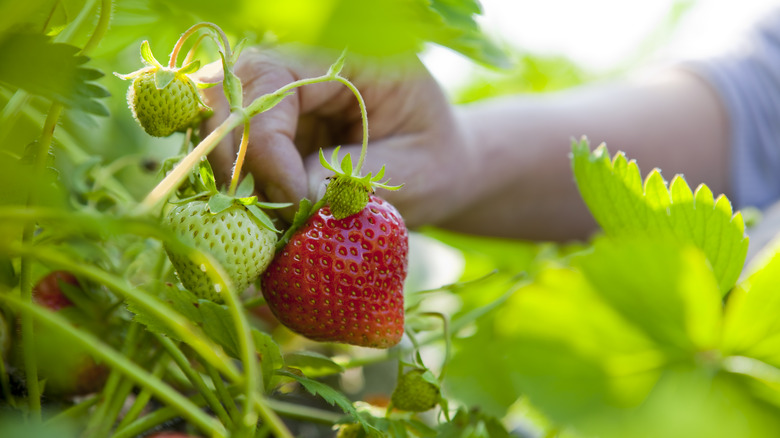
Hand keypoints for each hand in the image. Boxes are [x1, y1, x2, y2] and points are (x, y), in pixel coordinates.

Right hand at [200, 45, 473, 226]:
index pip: (273, 80)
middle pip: (228, 90)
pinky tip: (264, 216)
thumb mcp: (412, 172)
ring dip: (230, 173)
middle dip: (234, 156)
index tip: (294, 200)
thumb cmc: (434, 163)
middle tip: (266, 214)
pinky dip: (236, 184)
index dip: (268, 143)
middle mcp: (304, 68)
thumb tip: (296, 197)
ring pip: (218, 119)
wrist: (436, 170)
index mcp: (348, 58)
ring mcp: (281, 99)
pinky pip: (230, 149)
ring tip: (267, 219)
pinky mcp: (271, 131)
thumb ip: (354, 178)